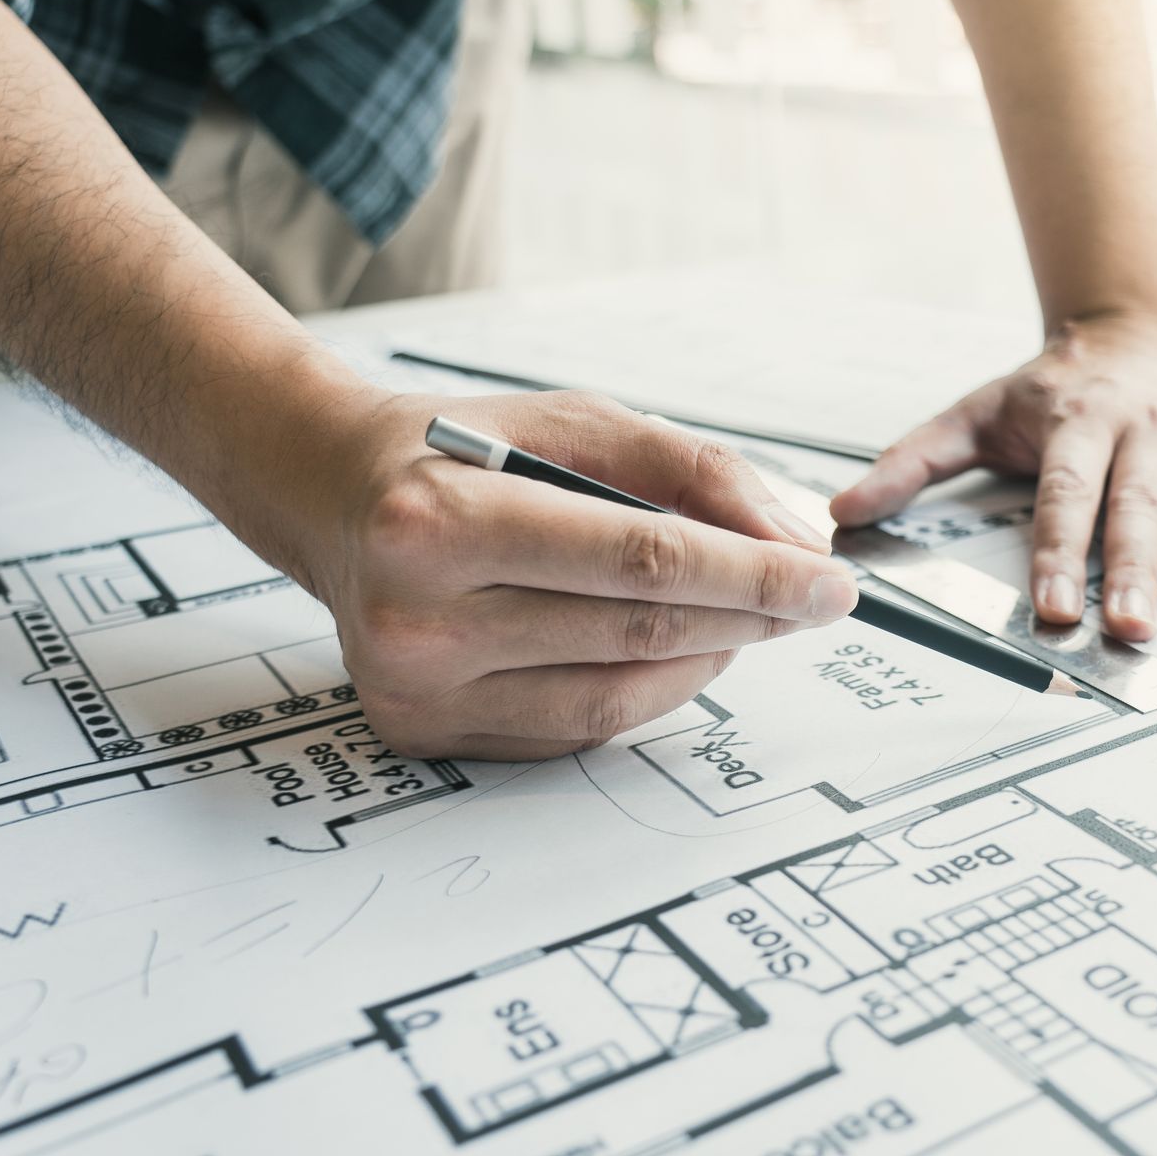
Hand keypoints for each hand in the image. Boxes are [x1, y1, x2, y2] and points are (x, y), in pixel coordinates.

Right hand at [283, 390, 859, 759]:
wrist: (328, 497)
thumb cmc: (455, 451)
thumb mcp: (570, 421)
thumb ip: (688, 470)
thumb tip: (791, 542)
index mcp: (439, 518)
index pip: (638, 560)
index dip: (751, 575)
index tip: (828, 581)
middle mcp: (415, 617)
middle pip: (635, 632)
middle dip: (748, 614)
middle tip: (811, 597)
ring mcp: (418, 690)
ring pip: (617, 696)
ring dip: (707, 657)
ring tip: (745, 616)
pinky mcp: (425, 734)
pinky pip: (578, 728)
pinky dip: (648, 689)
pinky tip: (671, 647)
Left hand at [831, 313, 1156, 640]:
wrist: (1129, 330)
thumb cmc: (1049, 391)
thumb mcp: (975, 414)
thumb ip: (911, 463)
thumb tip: (843, 515)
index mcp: (1078, 419)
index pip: (1067, 494)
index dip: (1059, 554)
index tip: (1051, 611)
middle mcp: (1146, 421)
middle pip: (1140, 502)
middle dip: (1134, 568)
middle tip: (1128, 630)